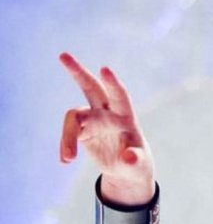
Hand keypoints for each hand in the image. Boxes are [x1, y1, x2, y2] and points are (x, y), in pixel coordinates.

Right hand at [59, 53, 154, 203]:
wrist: (126, 168)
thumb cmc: (136, 163)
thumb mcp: (139, 166)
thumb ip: (135, 160)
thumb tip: (128, 158)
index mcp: (126, 116)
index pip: (119, 96)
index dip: (113, 83)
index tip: (105, 69)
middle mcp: (107, 112)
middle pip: (91, 87)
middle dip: (78, 72)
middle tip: (63, 55)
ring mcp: (93, 119)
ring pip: (74, 116)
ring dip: (68, 135)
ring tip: (67, 159)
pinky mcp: (82, 129)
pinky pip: (69, 133)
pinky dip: (66, 145)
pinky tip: (65, 160)